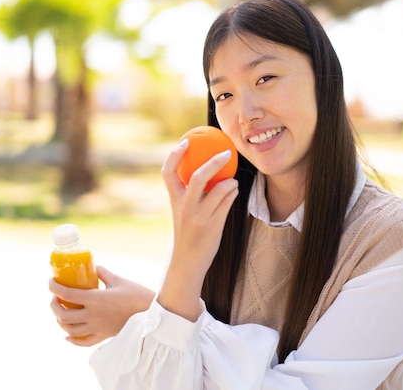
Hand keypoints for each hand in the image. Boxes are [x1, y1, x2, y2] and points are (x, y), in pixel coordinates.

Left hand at [49, 266, 154, 345]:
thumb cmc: (137, 294)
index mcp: (96, 300)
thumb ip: (103, 274)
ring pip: (69, 330)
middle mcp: (93, 316)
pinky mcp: (104, 336)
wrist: (152, 314)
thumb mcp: (119, 280)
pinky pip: (83, 342)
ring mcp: (97, 328)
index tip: (50, 282)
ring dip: (60, 321)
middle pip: (63, 315)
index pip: (67, 294)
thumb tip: (93, 268)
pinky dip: (72, 340)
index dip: (54, 288)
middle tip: (55, 297)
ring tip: (61, 312)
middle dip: (54, 305)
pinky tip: (68, 336)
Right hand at [158, 140, 238, 320]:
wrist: (187, 262)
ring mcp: (200, 216)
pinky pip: (227, 202)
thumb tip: (207, 172)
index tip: (186, 141)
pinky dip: (232, 192)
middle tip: (225, 153)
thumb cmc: (187, 234)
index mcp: (174, 201)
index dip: (175, 155)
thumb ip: (190, 195)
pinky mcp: (214, 225)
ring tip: (232, 179)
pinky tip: (234, 190)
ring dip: (229, 181)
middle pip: (198, 177)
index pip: (168, 172)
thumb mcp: (182, 213)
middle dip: (214, 162)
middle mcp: (185, 207)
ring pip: (219, 189)